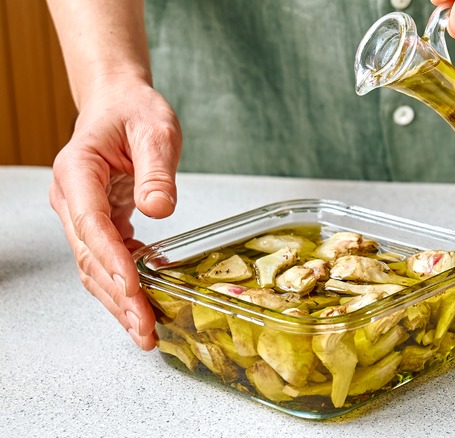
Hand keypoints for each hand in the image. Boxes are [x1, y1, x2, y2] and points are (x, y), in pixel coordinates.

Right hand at [49, 75, 181, 349]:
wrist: (118, 104)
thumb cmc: (134, 111)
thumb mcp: (156, 130)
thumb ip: (157, 170)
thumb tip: (158, 209)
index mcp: (78, 171)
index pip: (91, 224)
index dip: (111, 259)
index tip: (132, 287)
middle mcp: (71, 198)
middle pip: (89, 256)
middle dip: (116, 295)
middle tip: (144, 327)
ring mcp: (80, 214)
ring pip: (93, 267)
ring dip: (117, 301)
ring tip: (144, 331)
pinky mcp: (97, 223)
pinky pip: (106, 260)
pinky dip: (123, 285)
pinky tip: (144, 304)